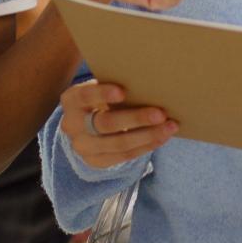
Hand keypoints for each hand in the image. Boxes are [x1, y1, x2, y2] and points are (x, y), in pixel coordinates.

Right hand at [59, 79, 177, 169]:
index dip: (102, 94)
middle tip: (160, 113)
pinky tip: (162, 137)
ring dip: (148, 135)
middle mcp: (72, 125)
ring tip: (170, 126)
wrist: (83, 125)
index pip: (84, 96)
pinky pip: (125, 156)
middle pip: (105, 124)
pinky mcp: (96, 162)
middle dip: (136, 118)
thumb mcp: (98, 88)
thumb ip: (113, 84)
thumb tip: (147, 80)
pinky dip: (146, 146)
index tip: (124, 91)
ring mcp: (83, 147)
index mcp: (71, 100)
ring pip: (119, 144)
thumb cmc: (99, 98)